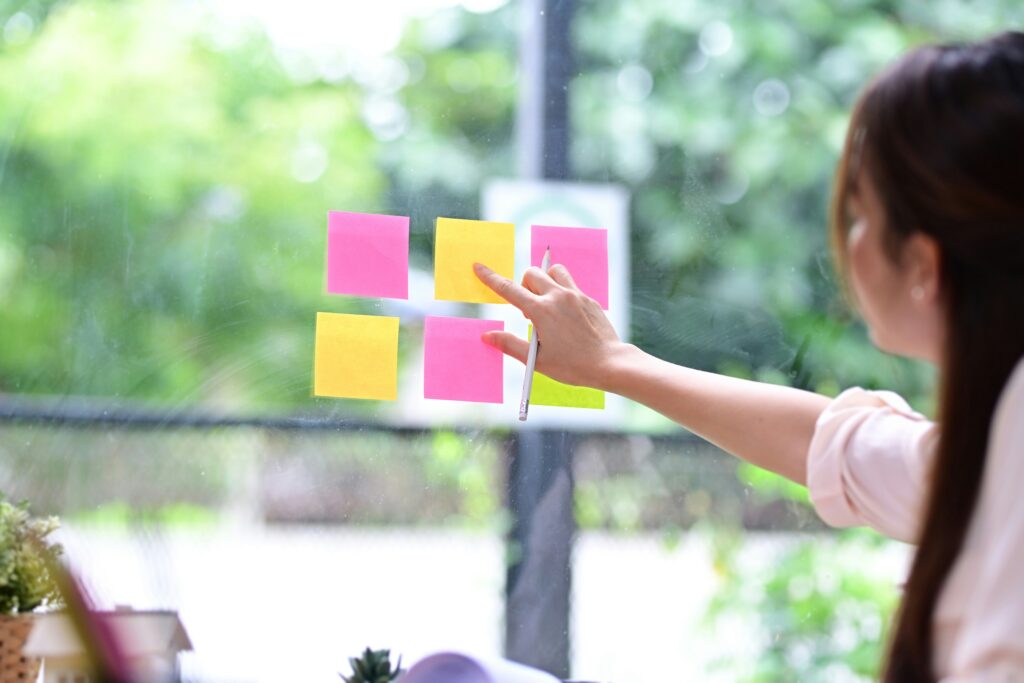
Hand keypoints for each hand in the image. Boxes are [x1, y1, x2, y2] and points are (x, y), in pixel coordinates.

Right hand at [473, 261, 626, 389]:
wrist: (609, 363)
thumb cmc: (572, 366)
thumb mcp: (536, 360)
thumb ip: (509, 344)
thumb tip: (487, 335)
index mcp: (541, 311)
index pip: (509, 289)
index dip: (490, 278)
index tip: (479, 267)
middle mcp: (558, 297)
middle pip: (532, 273)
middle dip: (524, 286)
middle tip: (529, 312)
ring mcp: (576, 295)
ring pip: (554, 271)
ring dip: (545, 281)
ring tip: (547, 305)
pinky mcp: (589, 299)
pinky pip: (570, 284)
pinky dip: (562, 291)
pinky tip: (566, 316)